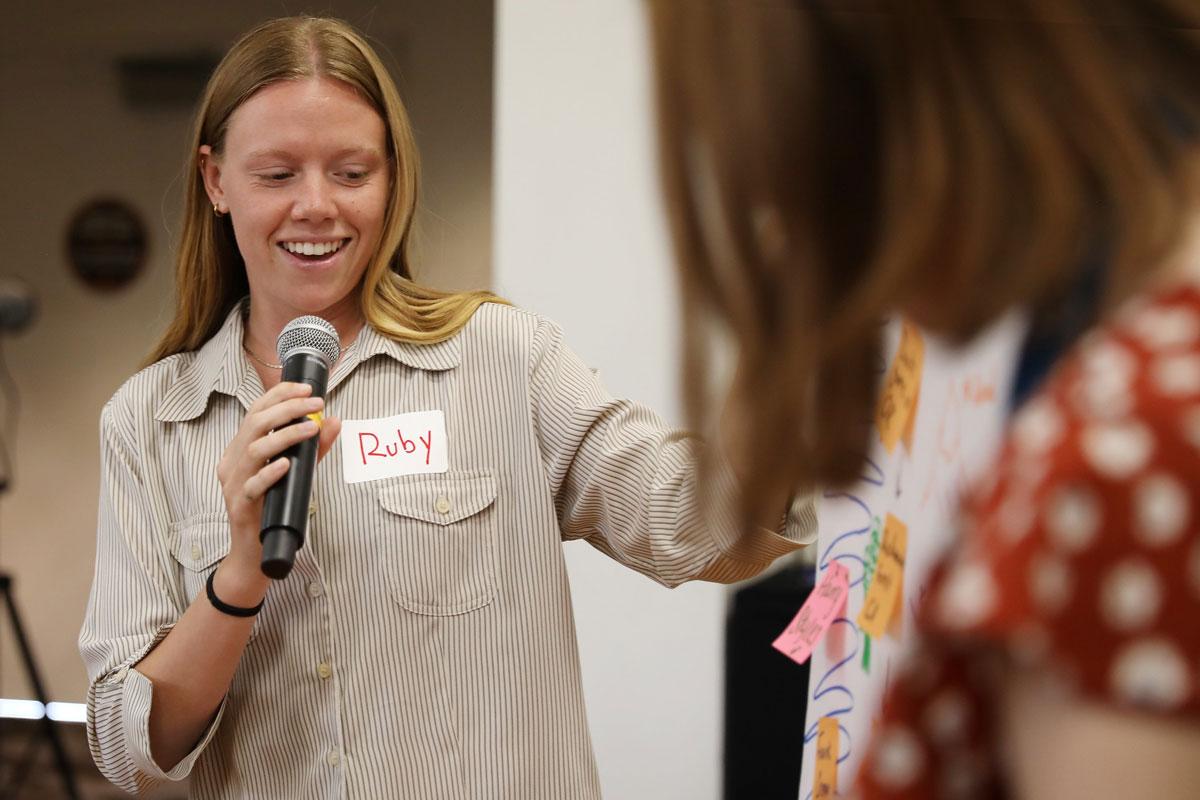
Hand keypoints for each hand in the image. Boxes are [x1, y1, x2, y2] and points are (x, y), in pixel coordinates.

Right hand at [215, 382, 341, 591]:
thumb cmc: (274, 509)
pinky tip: (287, 465)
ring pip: (254, 450)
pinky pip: (252, 486)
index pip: (255, 412)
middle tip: (316, 404)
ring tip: (310, 429)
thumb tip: (334, 422)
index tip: (307, 389)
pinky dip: (270, 473)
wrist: (255, 554)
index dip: (279, 396)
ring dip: (285, 436)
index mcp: (241, 450)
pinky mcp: (239, 506)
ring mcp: (233, 484)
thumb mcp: (296, 474)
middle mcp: (232, 463)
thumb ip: (313, 449)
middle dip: (287, 409)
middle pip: (254, 425)